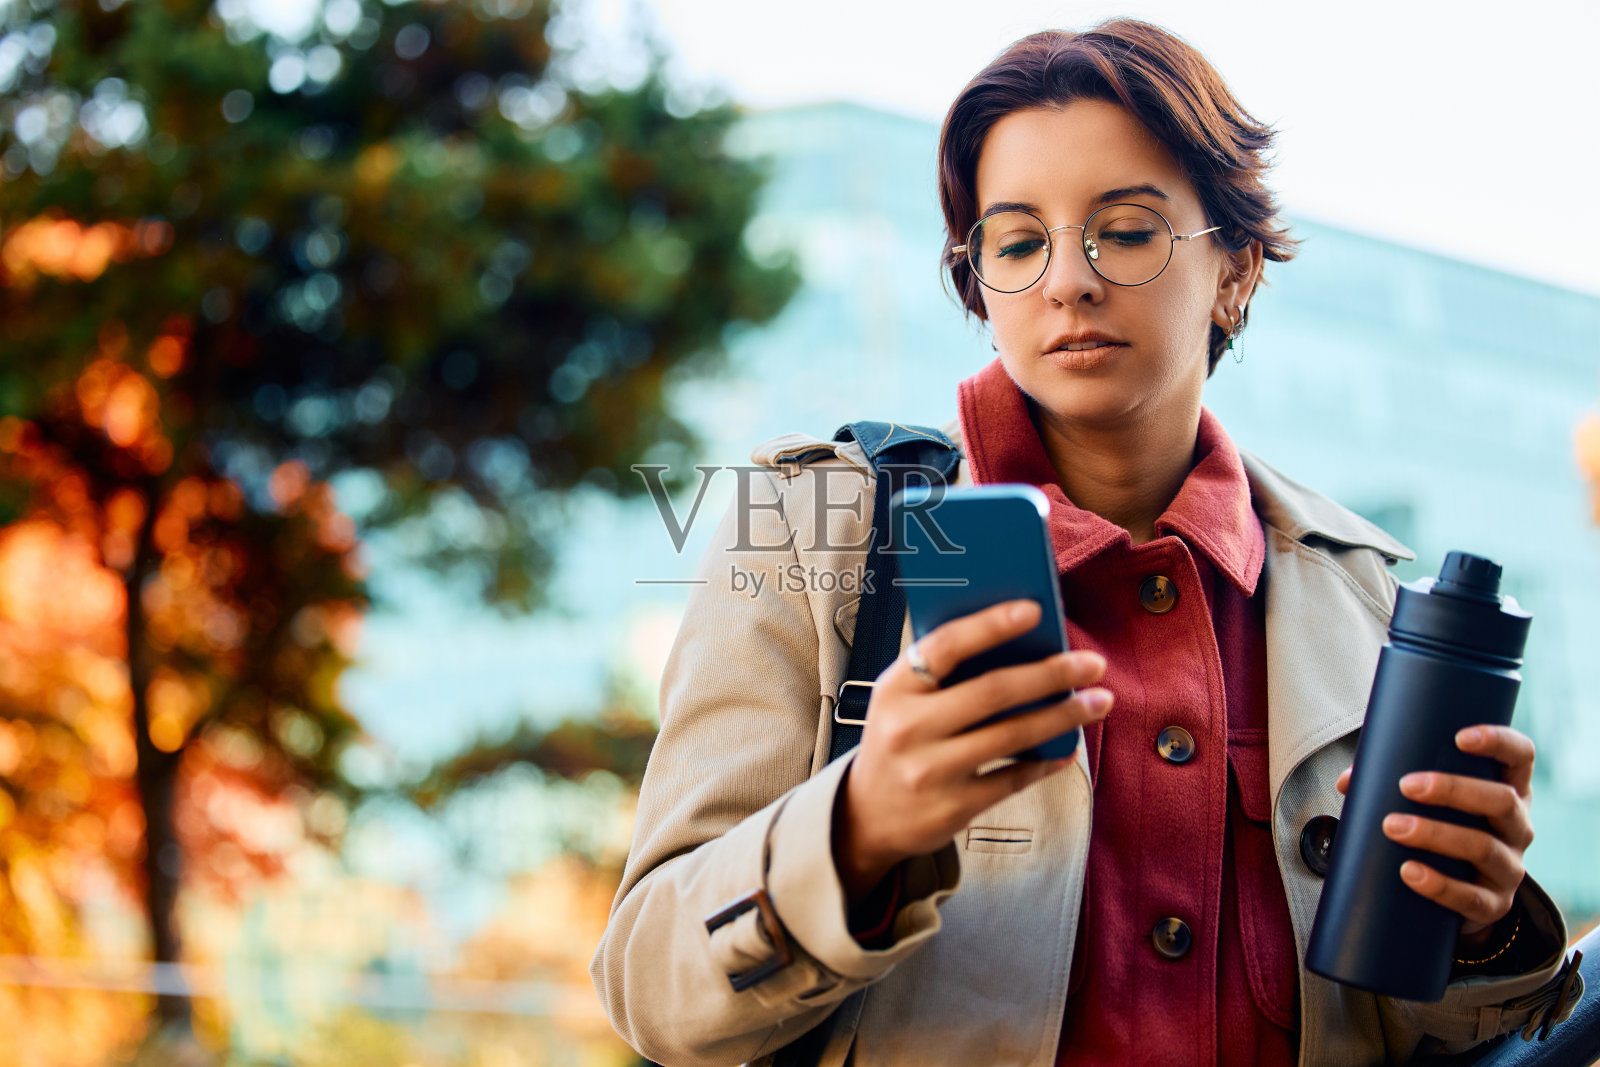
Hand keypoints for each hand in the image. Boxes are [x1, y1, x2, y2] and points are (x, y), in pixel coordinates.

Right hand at [832, 598, 1111, 901]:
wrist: (867, 816)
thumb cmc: (898, 740)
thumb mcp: (903, 700)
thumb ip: (945, 674)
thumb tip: (1021, 642)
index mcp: (896, 688)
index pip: (946, 646)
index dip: (991, 625)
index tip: (1035, 609)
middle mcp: (909, 728)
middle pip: (992, 692)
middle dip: (1052, 674)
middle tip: (1092, 663)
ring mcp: (931, 771)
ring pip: (1012, 736)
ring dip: (1063, 716)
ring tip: (1098, 702)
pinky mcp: (954, 808)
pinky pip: (1013, 779)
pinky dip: (1046, 761)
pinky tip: (1067, 747)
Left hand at [1335, 725, 1535, 937]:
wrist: (1459, 894)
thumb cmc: (1440, 827)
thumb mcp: (1431, 802)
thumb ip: (1393, 781)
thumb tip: (1348, 782)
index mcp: (1509, 789)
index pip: (1521, 756)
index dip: (1499, 742)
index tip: (1460, 737)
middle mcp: (1517, 826)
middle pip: (1502, 801)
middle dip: (1454, 790)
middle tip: (1406, 786)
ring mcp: (1510, 867)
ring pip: (1484, 848)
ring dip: (1436, 835)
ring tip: (1392, 826)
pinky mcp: (1494, 905)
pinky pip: (1472, 898)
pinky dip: (1439, 885)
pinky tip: (1409, 872)